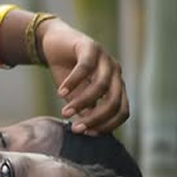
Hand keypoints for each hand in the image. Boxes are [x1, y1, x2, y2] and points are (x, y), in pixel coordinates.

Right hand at [39, 20, 128, 134]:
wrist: (54, 43)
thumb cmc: (67, 72)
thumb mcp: (76, 95)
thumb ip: (85, 109)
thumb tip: (88, 129)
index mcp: (116, 86)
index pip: (122, 111)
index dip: (107, 125)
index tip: (87, 134)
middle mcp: (115, 72)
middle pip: (114, 101)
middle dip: (95, 118)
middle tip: (76, 128)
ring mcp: (105, 58)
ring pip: (101, 86)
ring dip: (82, 102)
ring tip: (64, 112)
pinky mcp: (90, 46)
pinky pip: (85, 68)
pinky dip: (73, 83)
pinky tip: (61, 93)